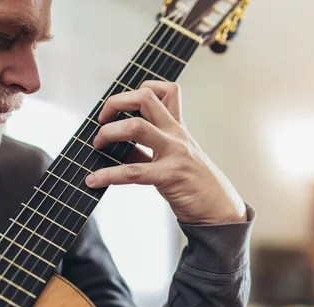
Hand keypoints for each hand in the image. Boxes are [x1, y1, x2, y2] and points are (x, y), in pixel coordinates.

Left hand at [85, 81, 246, 224]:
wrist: (219, 210)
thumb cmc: (194, 185)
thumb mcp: (172, 159)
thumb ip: (147, 150)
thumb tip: (115, 150)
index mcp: (178, 128)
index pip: (165, 90)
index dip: (137, 91)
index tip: (118, 109)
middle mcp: (176, 134)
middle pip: (145, 98)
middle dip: (116, 103)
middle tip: (102, 120)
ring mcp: (175, 153)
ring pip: (136, 126)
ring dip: (109, 132)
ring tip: (97, 144)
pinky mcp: (170, 175)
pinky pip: (132, 171)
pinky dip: (107, 174)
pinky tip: (94, 180)